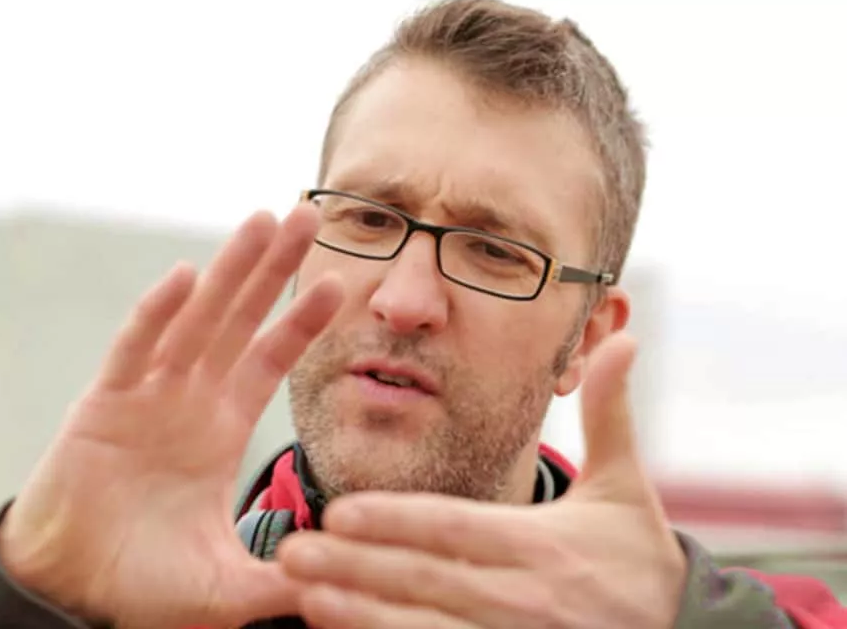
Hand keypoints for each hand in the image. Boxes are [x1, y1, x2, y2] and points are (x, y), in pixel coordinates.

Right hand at [0, 205, 342, 628]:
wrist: (73, 592)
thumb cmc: (145, 581)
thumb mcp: (229, 586)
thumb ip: (280, 581)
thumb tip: (336, 582)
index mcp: (222, 427)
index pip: (272, 358)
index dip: (303, 320)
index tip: (338, 282)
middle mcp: (191, 399)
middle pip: (242, 318)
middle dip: (274, 267)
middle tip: (308, 213)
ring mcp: (148, 395)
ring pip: (196, 318)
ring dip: (229, 270)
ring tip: (263, 219)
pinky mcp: (104, 406)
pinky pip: (133, 351)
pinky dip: (156, 316)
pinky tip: (184, 280)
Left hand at [279, 332, 686, 628]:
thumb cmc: (642, 562)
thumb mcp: (626, 486)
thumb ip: (613, 414)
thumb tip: (625, 336)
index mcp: (543, 545)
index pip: (456, 529)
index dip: (396, 522)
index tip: (340, 512)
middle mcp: (524, 597)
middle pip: (426, 579)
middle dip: (356, 566)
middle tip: (293, 553)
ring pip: (425, 628)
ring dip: (361, 615)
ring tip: (306, 598)